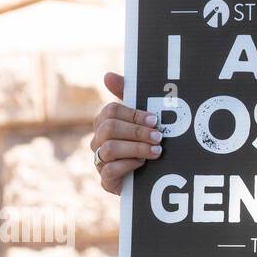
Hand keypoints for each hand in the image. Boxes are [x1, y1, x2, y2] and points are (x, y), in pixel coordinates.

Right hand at [90, 71, 163, 194]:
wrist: (154, 176)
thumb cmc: (146, 141)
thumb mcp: (143, 119)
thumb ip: (128, 96)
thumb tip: (107, 75)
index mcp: (106, 122)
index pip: (111, 111)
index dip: (133, 114)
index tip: (154, 120)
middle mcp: (98, 140)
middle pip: (109, 128)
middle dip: (137, 132)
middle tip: (159, 137)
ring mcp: (100, 161)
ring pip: (109, 149)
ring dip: (136, 148)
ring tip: (156, 151)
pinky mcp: (106, 180)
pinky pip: (109, 170)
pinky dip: (128, 165)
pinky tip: (142, 164)